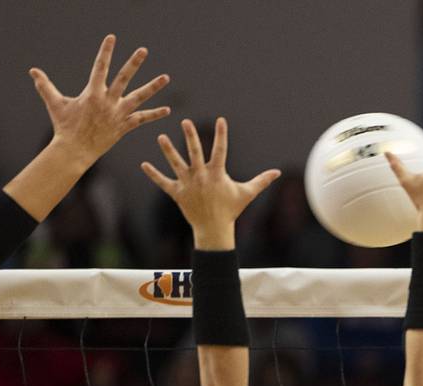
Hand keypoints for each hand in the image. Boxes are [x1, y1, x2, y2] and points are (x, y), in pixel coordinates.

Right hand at [29, 35, 169, 166]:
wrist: (74, 151)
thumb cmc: (63, 127)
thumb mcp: (55, 104)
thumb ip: (45, 86)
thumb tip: (33, 71)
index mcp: (93, 93)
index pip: (100, 67)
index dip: (106, 51)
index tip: (112, 38)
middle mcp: (108, 101)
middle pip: (124, 78)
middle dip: (134, 63)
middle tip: (144, 50)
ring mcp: (118, 114)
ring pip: (139, 98)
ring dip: (153, 87)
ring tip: (165, 77)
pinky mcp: (124, 127)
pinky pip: (142, 119)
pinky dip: (154, 114)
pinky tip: (168, 110)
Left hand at [142, 118, 280, 250]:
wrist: (214, 229)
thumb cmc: (231, 210)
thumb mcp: (247, 194)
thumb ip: (261, 181)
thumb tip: (278, 173)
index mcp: (217, 174)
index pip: (220, 150)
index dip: (221, 135)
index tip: (221, 120)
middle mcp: (201, 177)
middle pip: (194, 153)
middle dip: (190, 137)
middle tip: (185, 121)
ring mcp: (188, 185)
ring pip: (176, 164)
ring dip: (168, 151)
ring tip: (161, 137)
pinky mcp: (177, 193)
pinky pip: (163, 183)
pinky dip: (154, 175)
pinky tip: (144, 165)